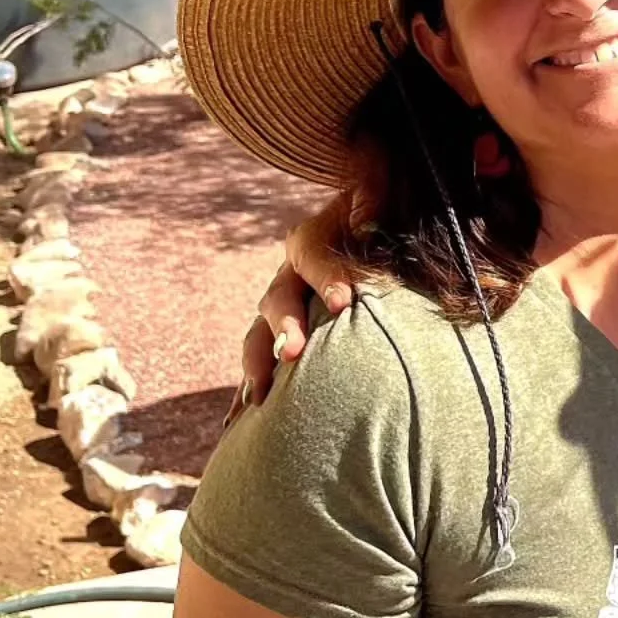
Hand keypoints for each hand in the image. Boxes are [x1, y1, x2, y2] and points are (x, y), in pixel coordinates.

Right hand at [228, 195, 365, 422]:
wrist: (365, 211)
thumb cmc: (378, 205)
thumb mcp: (376, 193)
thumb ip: (373, 200)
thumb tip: (377, 217)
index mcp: (311, 240)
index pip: (314, 257)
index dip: (327, 277)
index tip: (343, 304)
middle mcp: (289, 273)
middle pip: (278, 299)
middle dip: (285, 327)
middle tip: (293, 353)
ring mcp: (282, 303)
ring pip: (261, 332)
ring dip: (261, 363)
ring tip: (262, 395)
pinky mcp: (285, 330)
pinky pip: (262, 358)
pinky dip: (254, 387)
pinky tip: (238, 423)